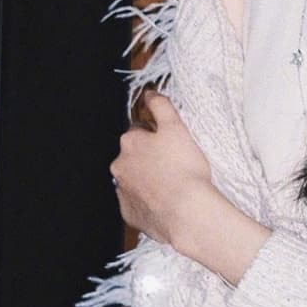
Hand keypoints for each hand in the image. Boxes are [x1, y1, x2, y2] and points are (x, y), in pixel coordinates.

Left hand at [110, 91, 214, 247]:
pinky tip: (167, 201)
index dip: (157, 135)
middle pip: (134, 156)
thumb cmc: (184, 169)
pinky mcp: (130, 214)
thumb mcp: (176, 128)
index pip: (140, 130)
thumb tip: (149, 93)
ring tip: (173, 184)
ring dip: (148, 179)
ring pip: (135, 179)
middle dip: (150, 158)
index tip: (173, 143)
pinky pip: (138, 202)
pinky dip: (149, 200)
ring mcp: (123, 192)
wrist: (187, 212)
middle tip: (175, 164)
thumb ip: (161, 106)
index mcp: (130, 142)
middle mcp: (120, 166)